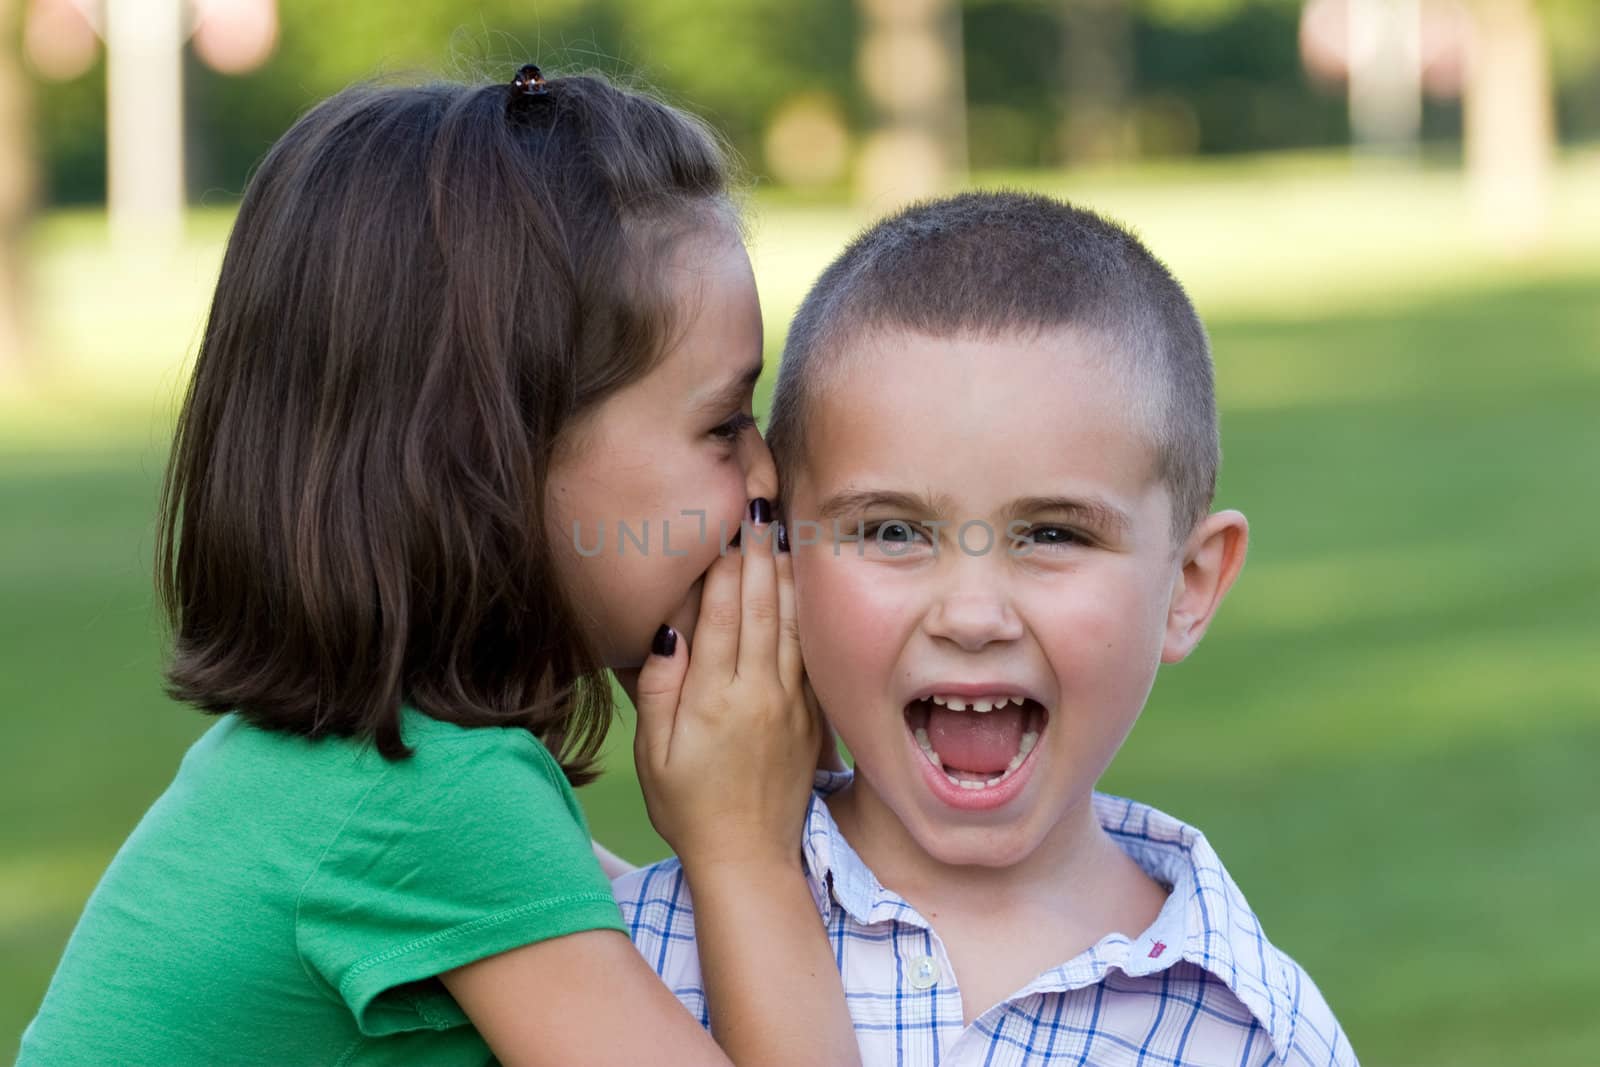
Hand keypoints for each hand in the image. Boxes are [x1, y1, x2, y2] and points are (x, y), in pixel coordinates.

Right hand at [630, 504, 817, 870]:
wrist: (750, 859)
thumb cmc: (690, 807)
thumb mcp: (655, 755)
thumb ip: (658, 689)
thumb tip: (667, 629)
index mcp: (715, 699)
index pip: (721, 614)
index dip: (723, 563)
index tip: (726, 519)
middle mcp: (758, 693)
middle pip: (759, 606)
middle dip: (758, 550)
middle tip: (759, 502)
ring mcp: (791, 702)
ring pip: (790, 621)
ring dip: (785, 570)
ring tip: (783, 526)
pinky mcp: (812, 714)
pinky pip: (808, 650)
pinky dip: (804, 610)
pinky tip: (802, 583)